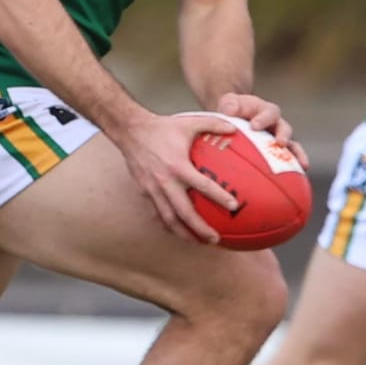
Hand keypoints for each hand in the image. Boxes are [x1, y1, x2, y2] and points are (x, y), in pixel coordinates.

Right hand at [117, 110, 241, 245]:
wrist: (130, 131)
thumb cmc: (161, 127)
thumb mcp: (189, 122)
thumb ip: (213, 124)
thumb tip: (235, 128)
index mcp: (178, 166)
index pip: (203, 186)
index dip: (219, 197)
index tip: (233, 207)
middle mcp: (165, 182)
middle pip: (184, 213)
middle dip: (200, 229)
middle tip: (215, 239)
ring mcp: (153, 189)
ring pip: (168, 219)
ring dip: (183, 233)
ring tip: (197, 242)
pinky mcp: (144, 191)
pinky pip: (157, 213)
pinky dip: (167, 224)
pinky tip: (177, 230)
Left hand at [213, 91, 308, 168]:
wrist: (233, 122)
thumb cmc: (232, 110)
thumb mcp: (229, 103)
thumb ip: (230, 105)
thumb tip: (230, 112)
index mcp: (265, 110)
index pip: (269, 112)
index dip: (264, 119)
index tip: (254, 126)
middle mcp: (276, 124)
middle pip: (285, 128)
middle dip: (283, 135)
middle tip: (280, 142)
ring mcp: (278, 139)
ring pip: (292, 146)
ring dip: (297, 154)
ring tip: (302, 164)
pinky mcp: (277, 153)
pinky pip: (289, 160)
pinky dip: (294, 168)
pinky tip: (298, 177)